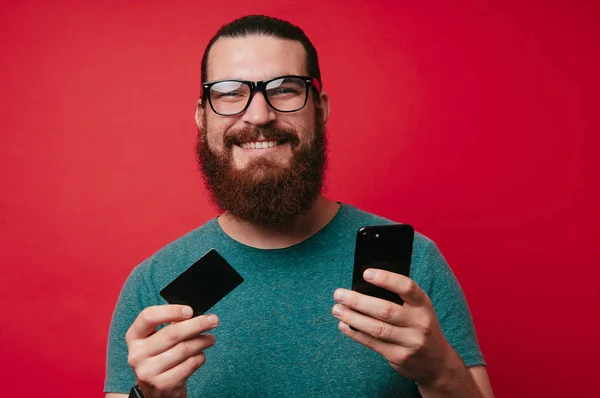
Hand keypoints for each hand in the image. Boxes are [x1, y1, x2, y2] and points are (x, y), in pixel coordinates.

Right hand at [125, 305, 218, 397]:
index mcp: (134, 336)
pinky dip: (200, 357)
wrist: (155, 391)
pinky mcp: (163, 384)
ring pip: (184, 349)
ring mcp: (148, 371)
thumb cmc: (160, 357)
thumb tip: (196, 315)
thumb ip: (171, 325)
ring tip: (210, 338)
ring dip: (202, 341)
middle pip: (172, 333)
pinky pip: (190, 364)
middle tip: (213, 320)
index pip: (148, 316)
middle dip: (197, 324)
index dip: (171, 311)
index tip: (190, 310)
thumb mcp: (157, 340)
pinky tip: (200, 355)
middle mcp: (137, 354)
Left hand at [332, 269, 454, 386]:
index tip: (366, 274)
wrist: (437, 363)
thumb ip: (399, 298)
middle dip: (358, 301)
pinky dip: (355, 333)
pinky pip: (373, 343)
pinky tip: (344, 325)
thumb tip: (364, 286)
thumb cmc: (420, 327)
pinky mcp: (399, 357)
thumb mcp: (419, 309)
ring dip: (352, 318)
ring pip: (376, 328)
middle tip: (339, 294)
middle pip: (385, 310)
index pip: (407, 287)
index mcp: (423, 305)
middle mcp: (419, 323)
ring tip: (337, 309)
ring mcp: (410, 342)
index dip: (386, 279)